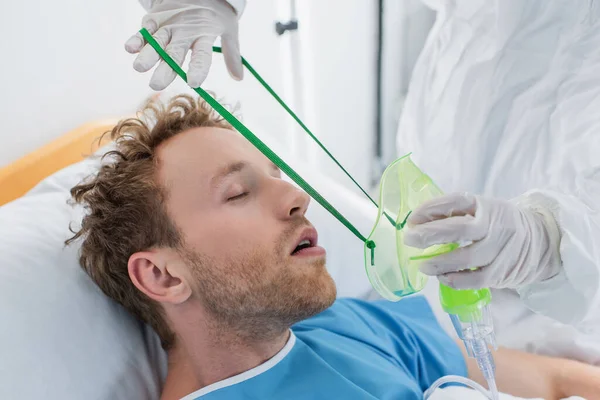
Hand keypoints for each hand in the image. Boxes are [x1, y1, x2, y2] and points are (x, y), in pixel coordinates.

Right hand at [125, 0, 242, 89]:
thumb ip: (232, 54)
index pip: (202, 55)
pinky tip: (130, 48)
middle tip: (157, 84)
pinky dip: (137, 38)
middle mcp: (185, 31)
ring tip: (139, 68)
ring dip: (147, 54)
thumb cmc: (215, 13)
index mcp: (205, 34)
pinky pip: (145, 30)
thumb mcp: (229, 29)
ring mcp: (168, 24)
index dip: (198, 68)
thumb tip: (239, 78)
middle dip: (165, 68)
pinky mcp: (155, 18)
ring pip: (157, 41)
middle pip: (174, 52)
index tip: (193, 82)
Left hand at [403, 193, 560, 289]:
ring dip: (439, 263)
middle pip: (459, 230)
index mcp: (485, 205)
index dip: (432, 209)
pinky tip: (442, 278)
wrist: (540, 241)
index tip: (412, 218)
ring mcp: (500, 249)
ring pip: (467, 258)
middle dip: (430, 235)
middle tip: (410, 239)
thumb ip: (453, 214)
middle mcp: (494, 225)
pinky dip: (455, 280)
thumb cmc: (498, 224)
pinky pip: (475, 279)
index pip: (456, 202)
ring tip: (423, 265)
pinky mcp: (502, 272)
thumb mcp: (481, 210)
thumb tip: (416, 223)